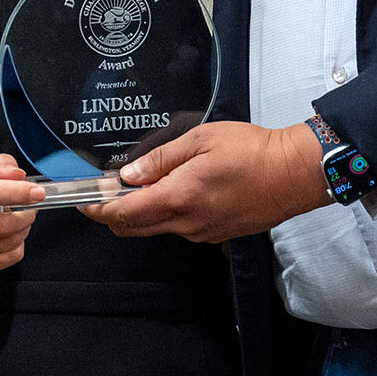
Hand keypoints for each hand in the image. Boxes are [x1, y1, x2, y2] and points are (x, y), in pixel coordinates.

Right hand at [0, 154, 43, 275]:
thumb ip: (0, 167)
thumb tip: (17, 174)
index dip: (18, 192)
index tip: (37, 192)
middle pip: (3, 224)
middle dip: (26, 215)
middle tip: (30, 208)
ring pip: (10, 242)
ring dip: (23, 230)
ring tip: (17, 221)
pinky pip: (9, 258)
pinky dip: (17, 246)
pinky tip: (9, 236)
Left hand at [80, 121, 328, 243]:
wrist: (293, 174)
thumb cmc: (251, 150)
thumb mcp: (201, 140)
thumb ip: (161, 159)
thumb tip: (128, 175)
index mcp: (179, 197)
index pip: (123, 213)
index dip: (97, 209)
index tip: (83, 201)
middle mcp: (187, 223)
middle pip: (133, 229)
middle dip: (113, 214)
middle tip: (106, 191)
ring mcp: (202, 233)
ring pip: (157, 229)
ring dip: (142, 212)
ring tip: (146, 184)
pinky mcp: (217, 235)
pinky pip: (180, 228)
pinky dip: (167, 214)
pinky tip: (177, 191)